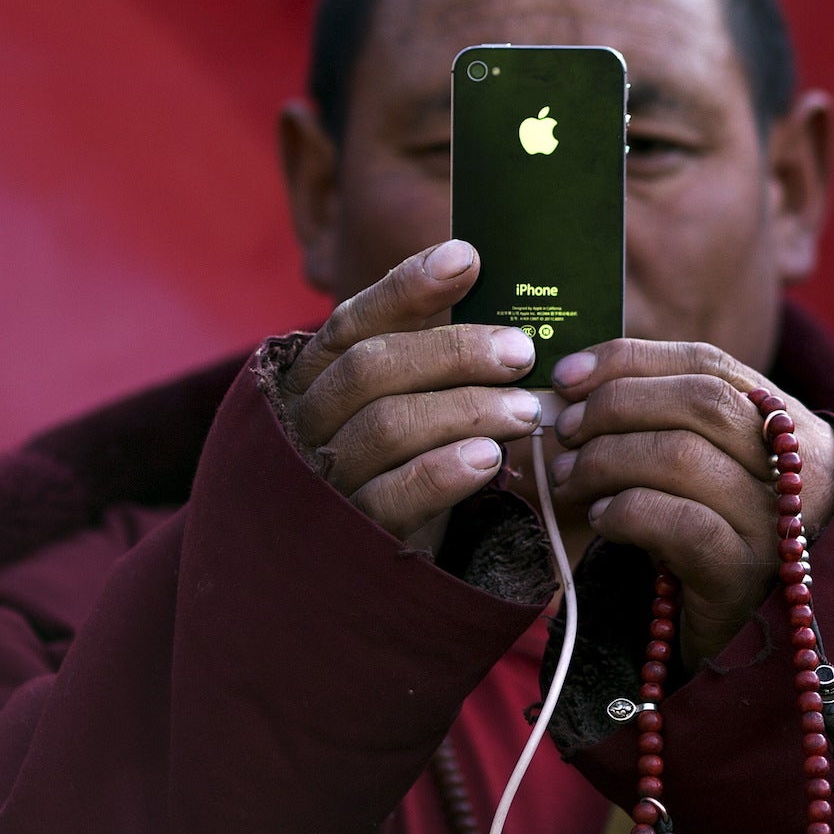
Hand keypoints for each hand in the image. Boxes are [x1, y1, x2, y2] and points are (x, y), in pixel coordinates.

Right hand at [277, 240, 543, 549]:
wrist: (361, 575)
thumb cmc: (398, 471)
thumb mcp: (406, 408)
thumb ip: (431, 359)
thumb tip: (487, 288)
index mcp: (314, 379)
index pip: (353, 321)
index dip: (408, 286)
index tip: (468, 259)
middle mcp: (305, 422)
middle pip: (373, 367)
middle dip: (453, 351)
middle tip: (522, 351)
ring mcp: (321, 480)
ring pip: (387, 425)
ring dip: (466, 409)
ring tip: (528, 411)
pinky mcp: (351, 536)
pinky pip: (392, 495)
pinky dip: (443, 471)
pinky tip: (490, 459)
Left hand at [545, 339, 833, 666]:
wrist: (747, 636)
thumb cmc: (706, 535)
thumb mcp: (694, 467)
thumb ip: (650, 423)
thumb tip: (564, 391)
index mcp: (777, 420)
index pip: (705, 363)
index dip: (630, 360)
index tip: (568, 376)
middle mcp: (788, 462)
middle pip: (699, 400)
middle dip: (615, 406)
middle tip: (565, 431)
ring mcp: (774, 519)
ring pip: (685, 456)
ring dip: (607, 459)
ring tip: (570, 479)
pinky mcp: (747, 574)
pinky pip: (682, 524)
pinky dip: (628, 511)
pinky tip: (601, 518)